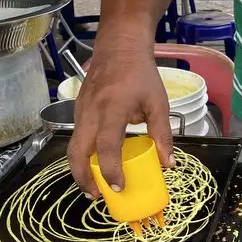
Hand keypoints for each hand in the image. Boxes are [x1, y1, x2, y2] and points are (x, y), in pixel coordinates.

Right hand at [67, 45, 173, 198]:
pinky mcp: (77, 109)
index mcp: (112, 109)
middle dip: (84, 178)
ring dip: (80, 169)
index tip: (118, 187)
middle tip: (98, 196)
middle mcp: (90, 112)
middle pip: (77, 152)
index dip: (110, 170)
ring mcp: (80, 110)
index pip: (106, 146)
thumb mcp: (158, 103)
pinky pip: (75, 136)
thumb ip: (163, 134)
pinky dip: (81, 154)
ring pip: (73, 146)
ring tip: (95, 186)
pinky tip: (94, 163)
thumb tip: (168, 164)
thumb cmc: (141, 74)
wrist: (119, 46)